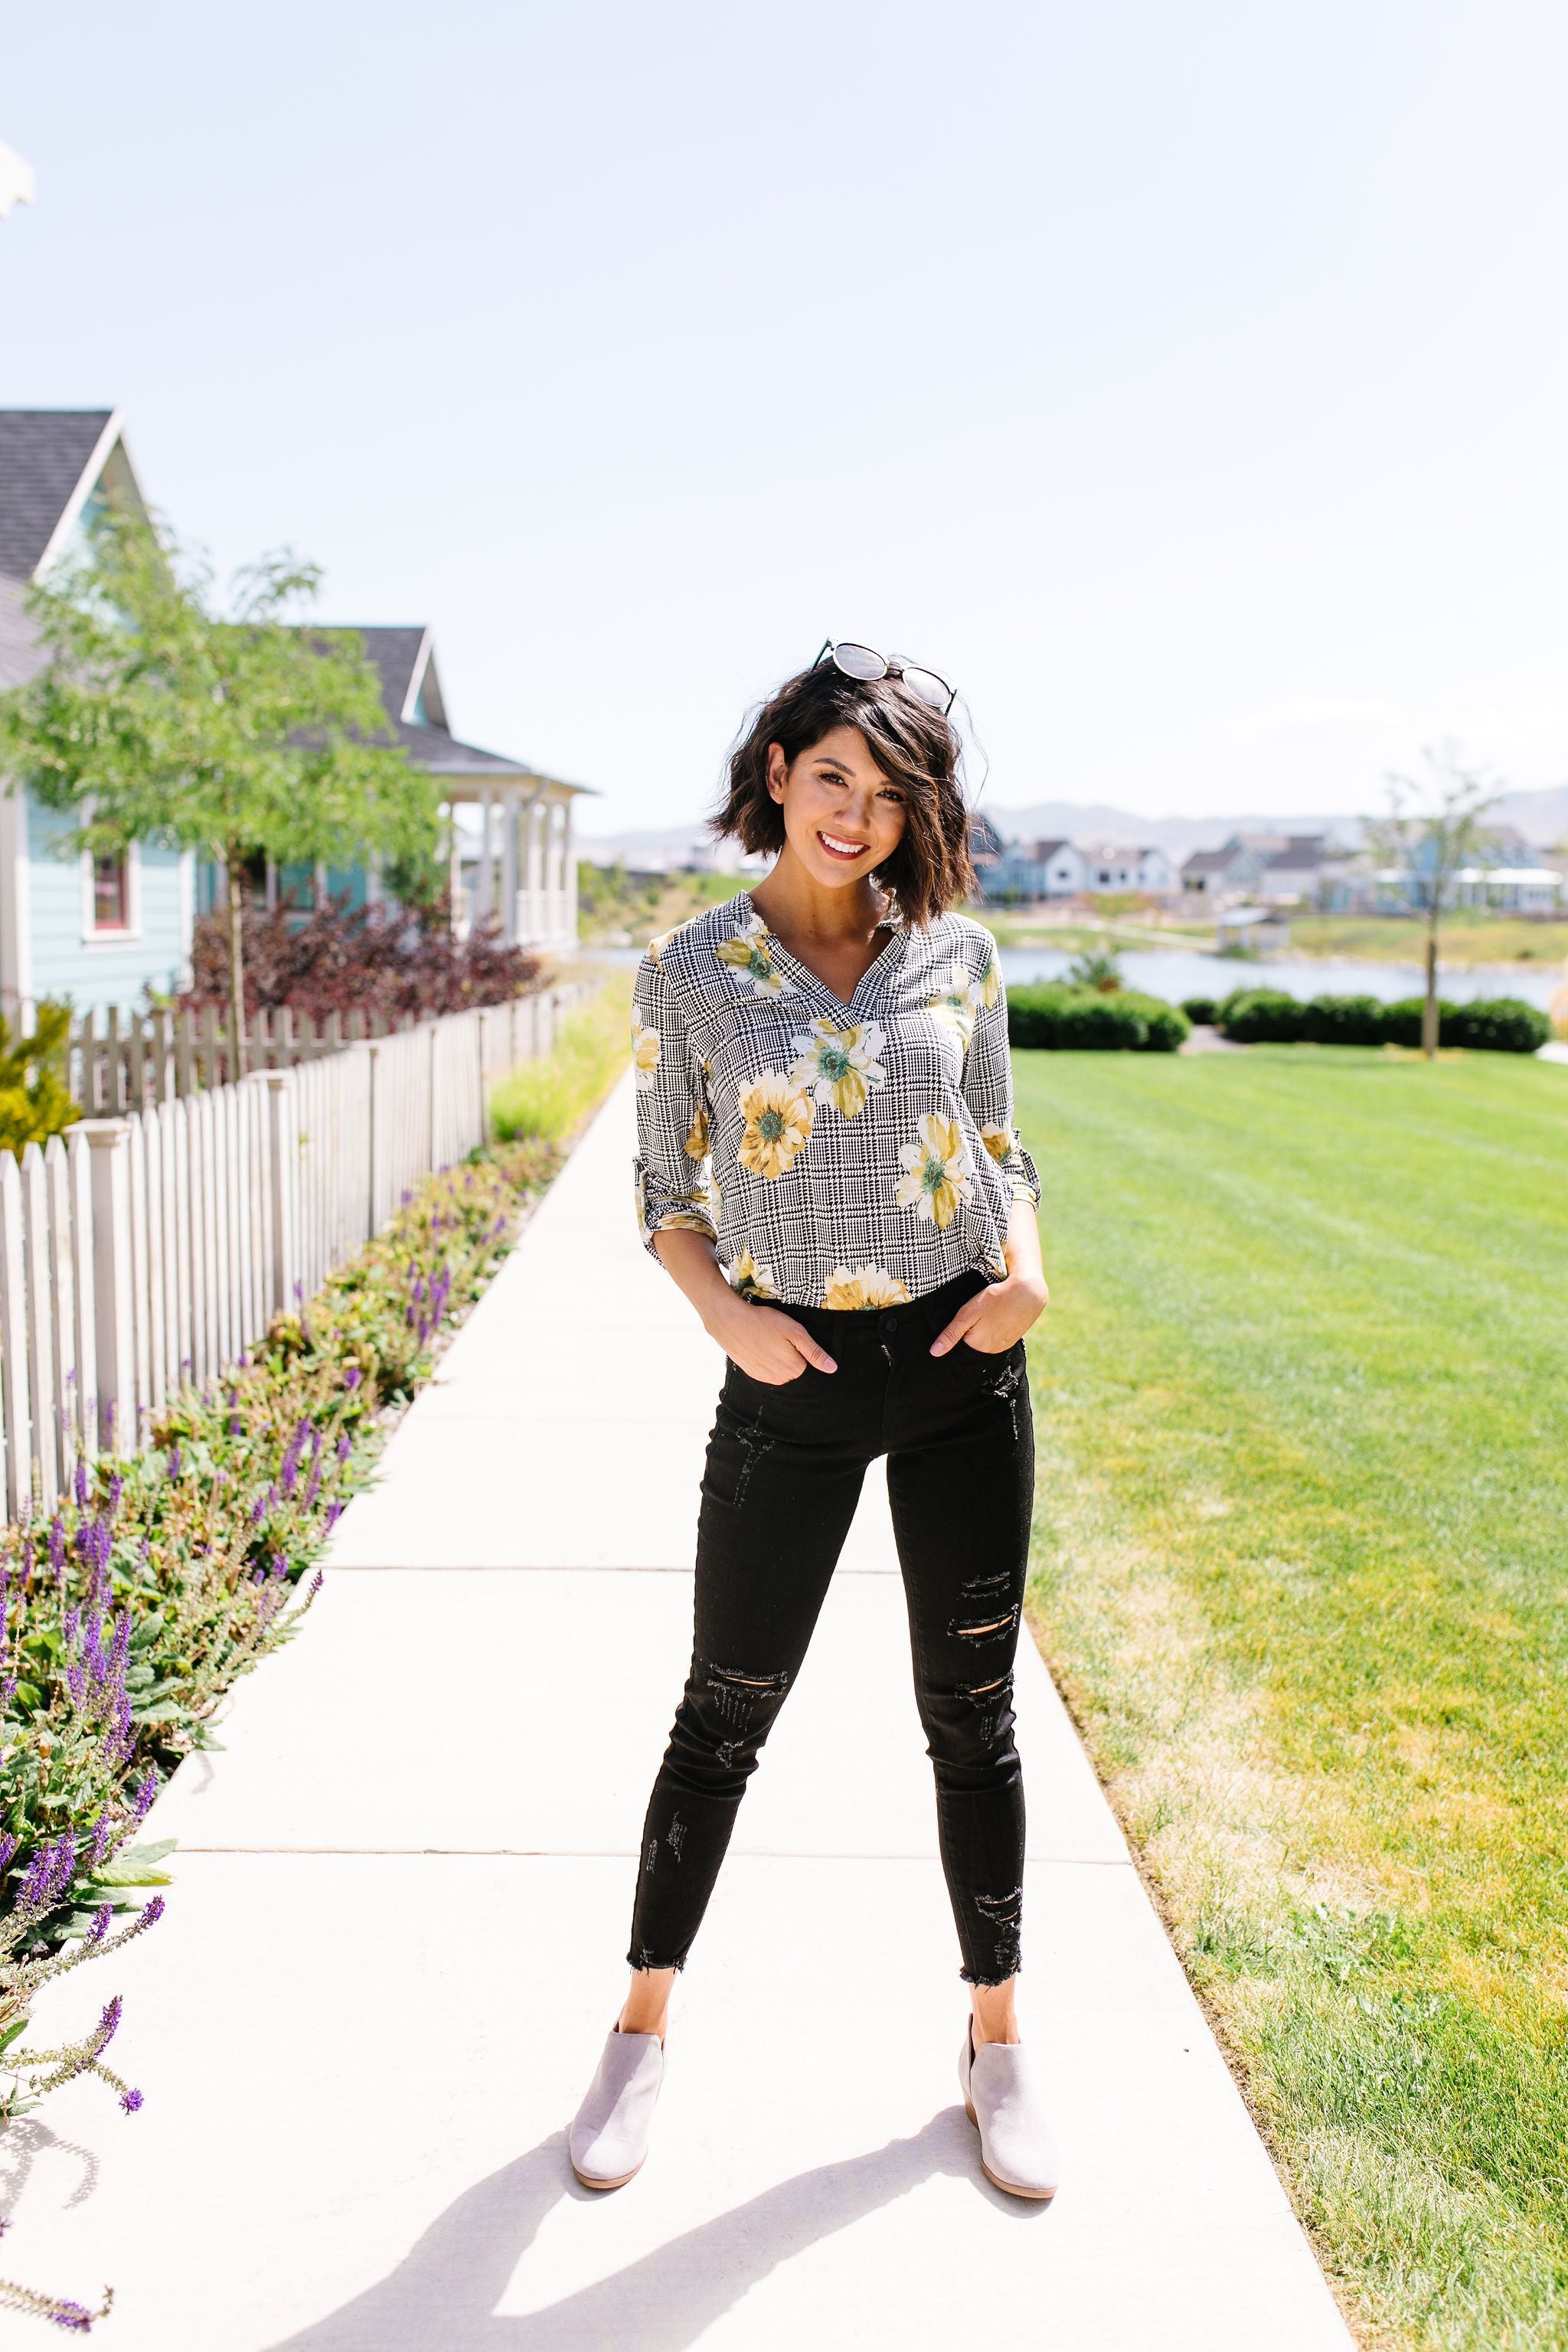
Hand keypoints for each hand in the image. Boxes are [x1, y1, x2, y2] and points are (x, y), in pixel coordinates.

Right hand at [708, 1295, 837, 1385]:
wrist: (730, 1321)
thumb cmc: (764, 1322)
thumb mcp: (795, 1332)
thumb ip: (815, 1352)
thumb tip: (832, 1368)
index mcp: (794, 1370)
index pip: (809, 1365)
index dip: (804, 1350)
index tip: (794, 1339)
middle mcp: (780, 1379)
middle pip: (795, 1369)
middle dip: (792, 1356)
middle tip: (780, 1337)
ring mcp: (764, 1378)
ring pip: (781, 1370)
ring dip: (779, 1358)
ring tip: (769, 1340)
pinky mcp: (752, 1373)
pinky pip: (767, 1370)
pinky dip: (767, 1360)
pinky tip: (761, 1345)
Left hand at [930, 1272, 1047, 1357]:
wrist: (1028, 1292)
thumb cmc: (995, 1299)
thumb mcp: (968, 1313)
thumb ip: (951, 1334)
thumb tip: (934, 1352)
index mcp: (978, 1347)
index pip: (957, 1353)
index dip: (952, 1343)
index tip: (951, 1331)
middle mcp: (991, 1352)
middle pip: (971, 1351)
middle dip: (965, 1341)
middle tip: (968, 1321)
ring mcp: (1003, 1347)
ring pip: (984, 1346)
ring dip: (979, 1337)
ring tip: (981, 1319)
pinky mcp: (1012, 1339)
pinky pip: (996, 1341)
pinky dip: (991, 1333)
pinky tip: (991, 1321)